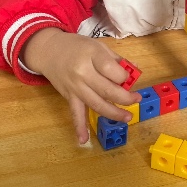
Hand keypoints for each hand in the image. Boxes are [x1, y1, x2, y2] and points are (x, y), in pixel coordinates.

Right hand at [20, 29, 141, 144]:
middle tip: (137, 99)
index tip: (128, 78)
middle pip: (107, 90)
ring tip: (127, 117)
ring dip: (113, 113)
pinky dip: (79, 127)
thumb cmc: (77, 47)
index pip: (113, 71)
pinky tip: (83, 140)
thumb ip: (116, 59)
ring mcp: (75, 87)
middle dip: (125, 98)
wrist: (49, 50)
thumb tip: (136, 70)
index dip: (124, 77)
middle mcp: (83, 73)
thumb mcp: (98, 46)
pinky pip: (75, 113)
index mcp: (92, 55)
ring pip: (97, 104)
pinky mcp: (69, 97)